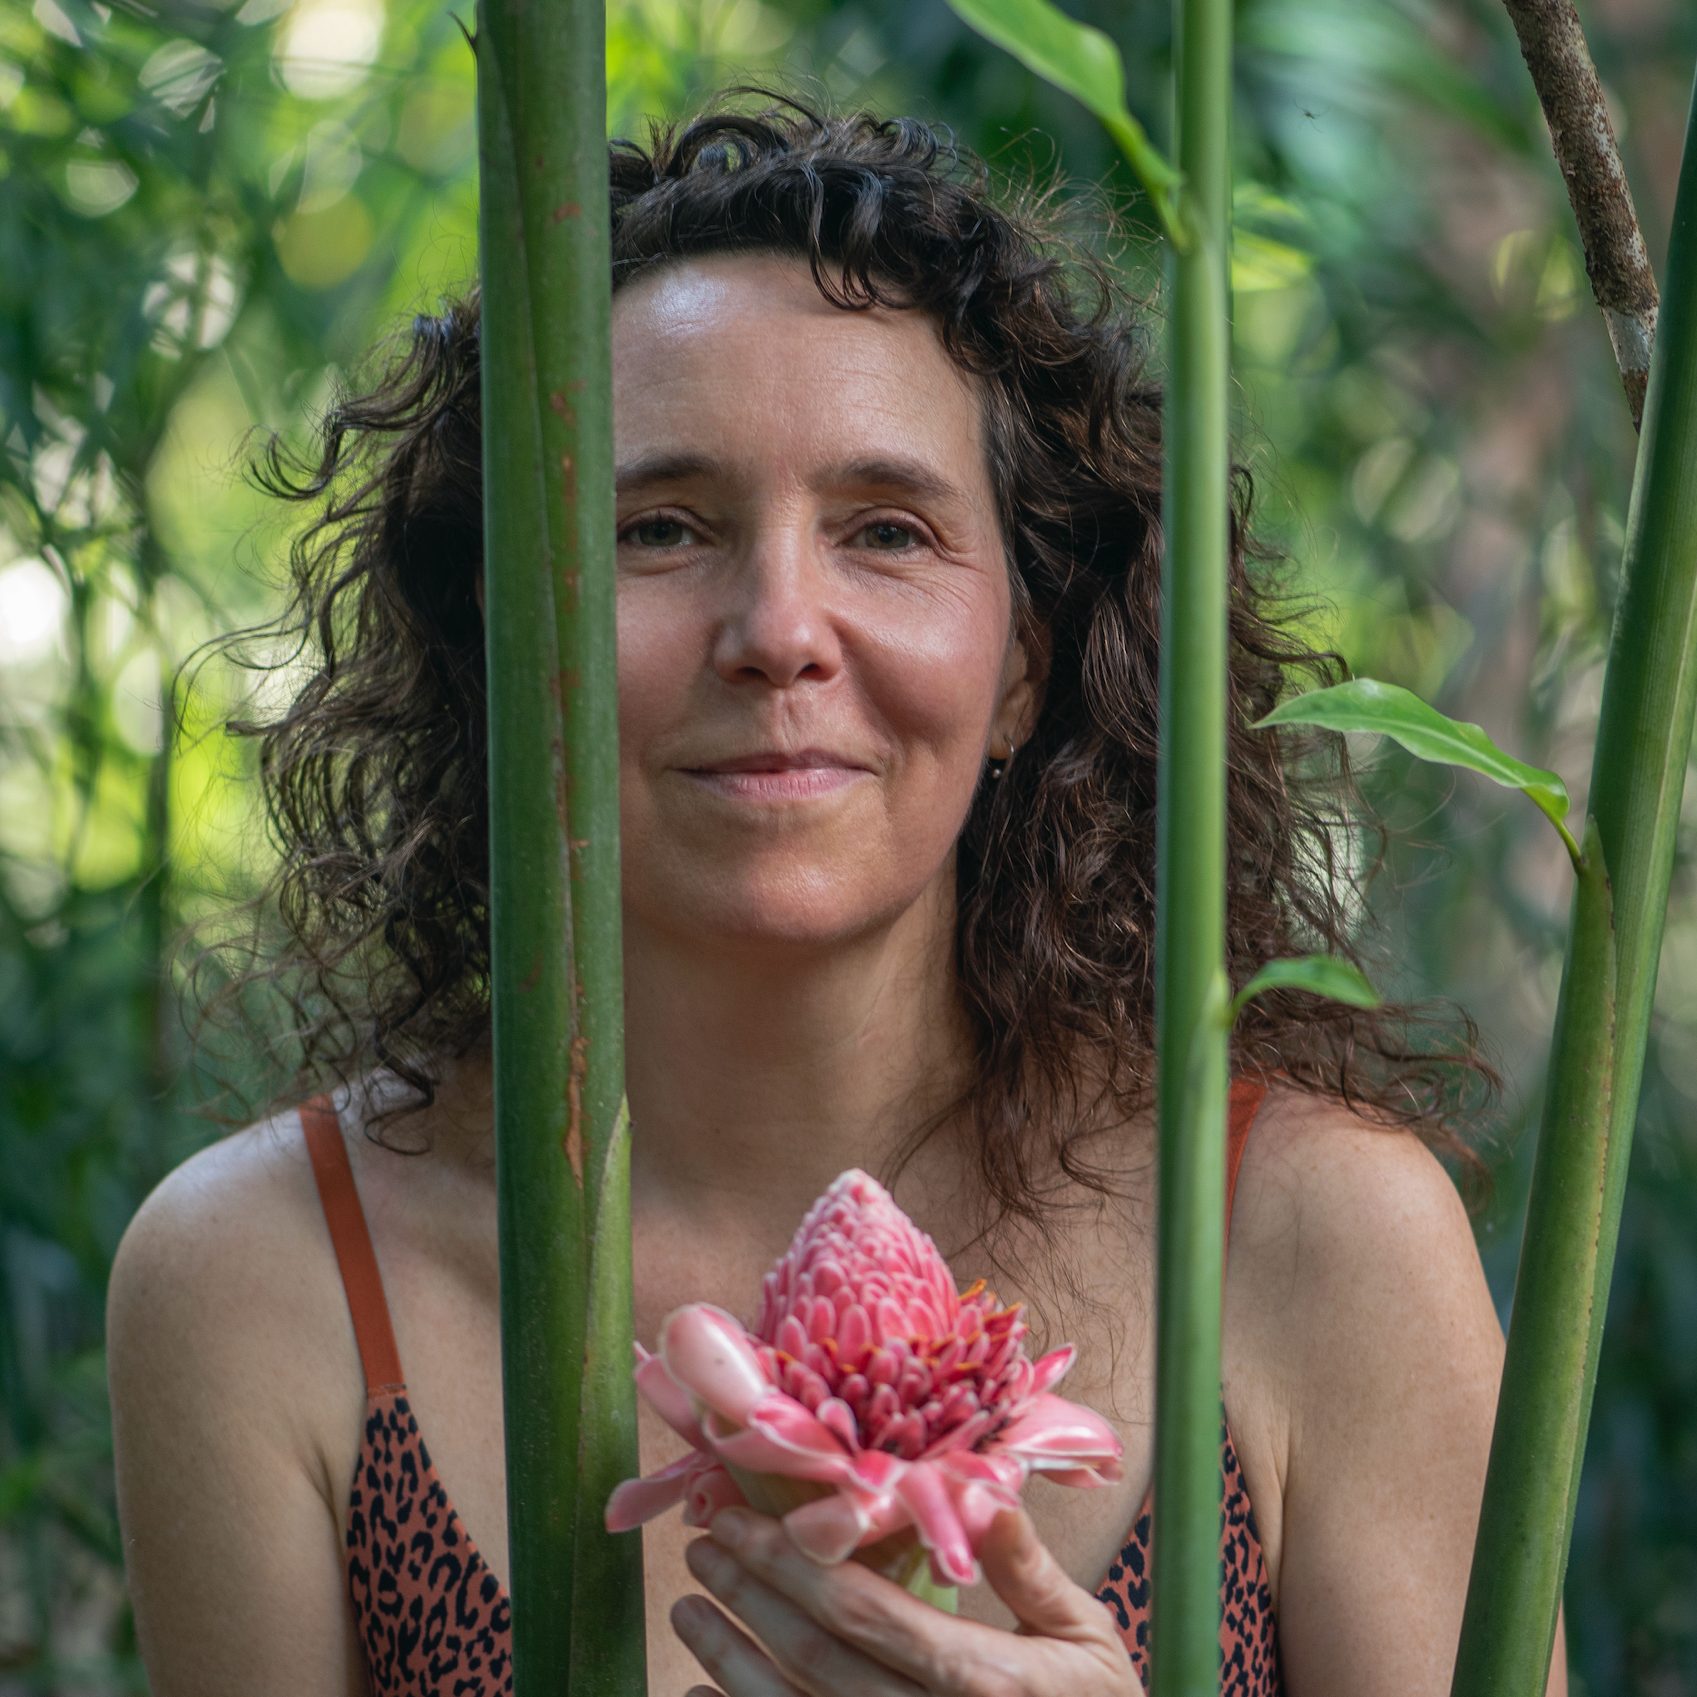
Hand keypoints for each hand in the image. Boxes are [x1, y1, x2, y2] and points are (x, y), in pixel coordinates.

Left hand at [672, 1504, 1140, 1696]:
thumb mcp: (1084, 1635)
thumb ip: (1025, 1566)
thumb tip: (976, 1485)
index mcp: (984, 1679)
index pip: (867, 1614)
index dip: (794, 1567)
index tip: (742, 1522)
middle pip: (816, 1661)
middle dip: (749, 1598)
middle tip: (702, 1546)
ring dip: (731, 1664)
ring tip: (687, 1611)